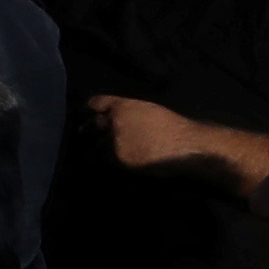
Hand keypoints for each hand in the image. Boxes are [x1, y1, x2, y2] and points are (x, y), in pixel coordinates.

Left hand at [86, 91, 214, 171]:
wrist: (184, 146)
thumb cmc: (174, 128)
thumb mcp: (148, 111)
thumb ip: (129, 113)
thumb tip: (118, 120)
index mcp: (122, 105)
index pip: (95, 103)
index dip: (88, 108)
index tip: (84, 113)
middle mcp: (113, 120)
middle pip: (91, 125)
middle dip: (87, 129)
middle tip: (83, 133)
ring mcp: (113, 140)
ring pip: (96, 146)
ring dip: (95, 149)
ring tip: (92, 154)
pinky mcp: (117, 159)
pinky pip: (105, 162)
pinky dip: (104, 163)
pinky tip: (106, 166)